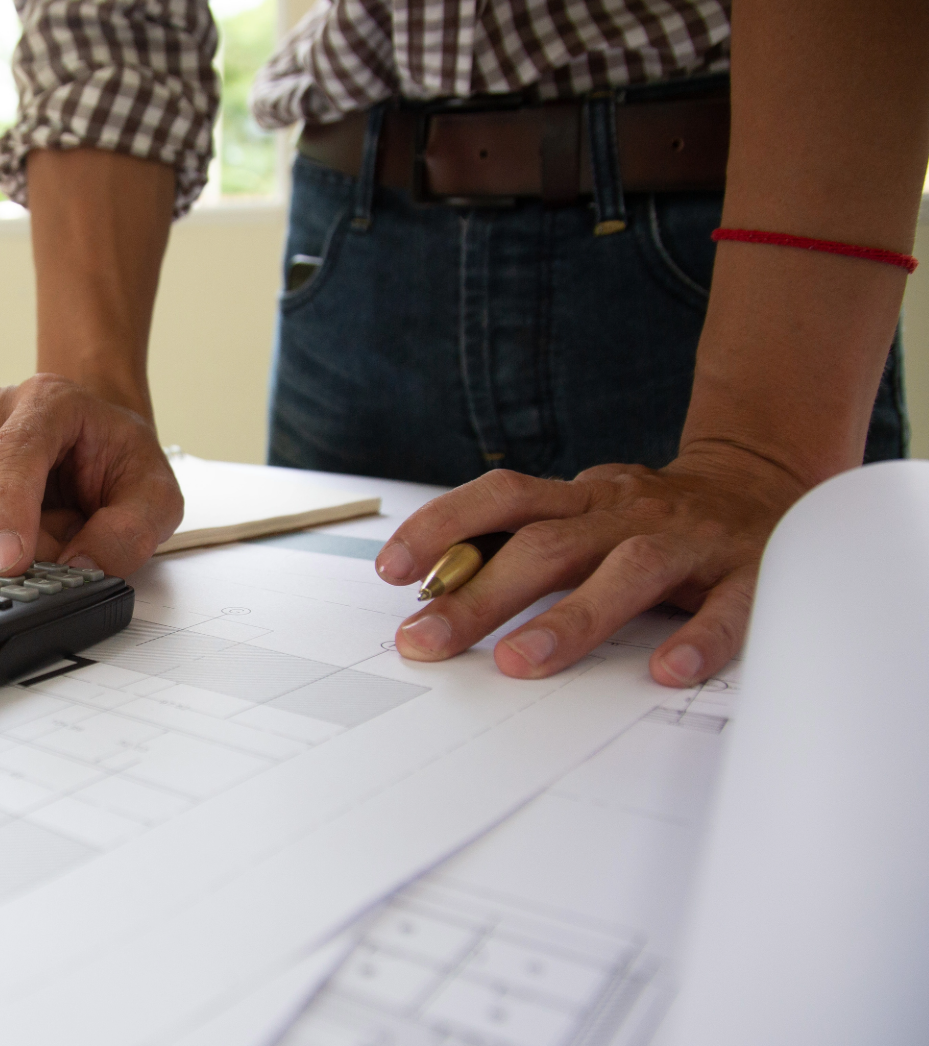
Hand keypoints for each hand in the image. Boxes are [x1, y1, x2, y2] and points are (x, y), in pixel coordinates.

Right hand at [0, 374, 183, 577]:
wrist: (90, 435)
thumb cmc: (117, 457)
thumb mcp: (155, 495)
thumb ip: (130, 532)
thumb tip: (80, 568)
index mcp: (46, 401)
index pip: (13, 456)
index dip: (8, 512)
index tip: (11, 562)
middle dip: (24, 550)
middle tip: (68, 539)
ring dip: (1, 553)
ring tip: (45, 527)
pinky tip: (8, 537)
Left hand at [374, 443, 811, 685]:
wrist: (764, 483)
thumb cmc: (647, 518)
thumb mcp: (582, 516)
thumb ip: (520, 546)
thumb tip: (432, 594)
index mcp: (581, 499)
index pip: (501, 498)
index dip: (444, 526)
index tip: (391, 570)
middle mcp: (628, 514)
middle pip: (548, 546)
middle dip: (481, 594)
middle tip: (426, 641)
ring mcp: (689, 542)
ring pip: (627, 572)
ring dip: (571, 618)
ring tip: (520, 661)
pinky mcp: (748, 575)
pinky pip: (727, 609)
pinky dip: (698, 640)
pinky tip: (665, 672)